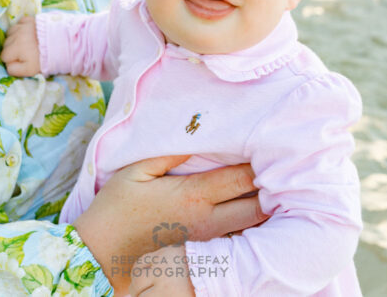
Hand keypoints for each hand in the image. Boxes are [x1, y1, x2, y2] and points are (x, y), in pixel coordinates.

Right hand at [0, 16, 41, 76]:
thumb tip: (8, 65)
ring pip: (10, 32)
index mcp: (15, 48)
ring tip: (25, 43)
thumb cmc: (45, 59)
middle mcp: (16, 35)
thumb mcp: (30, 70)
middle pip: (6, 44)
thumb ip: (14, 70)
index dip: (11, 60)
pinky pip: (19, 22)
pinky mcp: (30, 19)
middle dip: (12, 49)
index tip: (21, 61)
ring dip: (15, 38)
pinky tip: (28, 33)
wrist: (63, 42)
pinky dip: (21, 27)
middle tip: (24, 53)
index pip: (4, 56)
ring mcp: (23, 26)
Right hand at [73, 154, 265, 292]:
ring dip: (265, 206)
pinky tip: (257, 208)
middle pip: (257, 206)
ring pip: (252, 225)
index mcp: (193, 195)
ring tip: (276, 187)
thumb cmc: (116, 207)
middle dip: (273, 188)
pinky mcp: (204, 249)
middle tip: (283, 168)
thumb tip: (196, 134)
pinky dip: (251, 222)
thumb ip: (169, 153)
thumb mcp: (136, 171)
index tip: (273, 148)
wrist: (103, 253)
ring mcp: (208, 238)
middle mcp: (207, 219)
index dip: (261, 164)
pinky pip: (238, 236)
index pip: (240, 179)